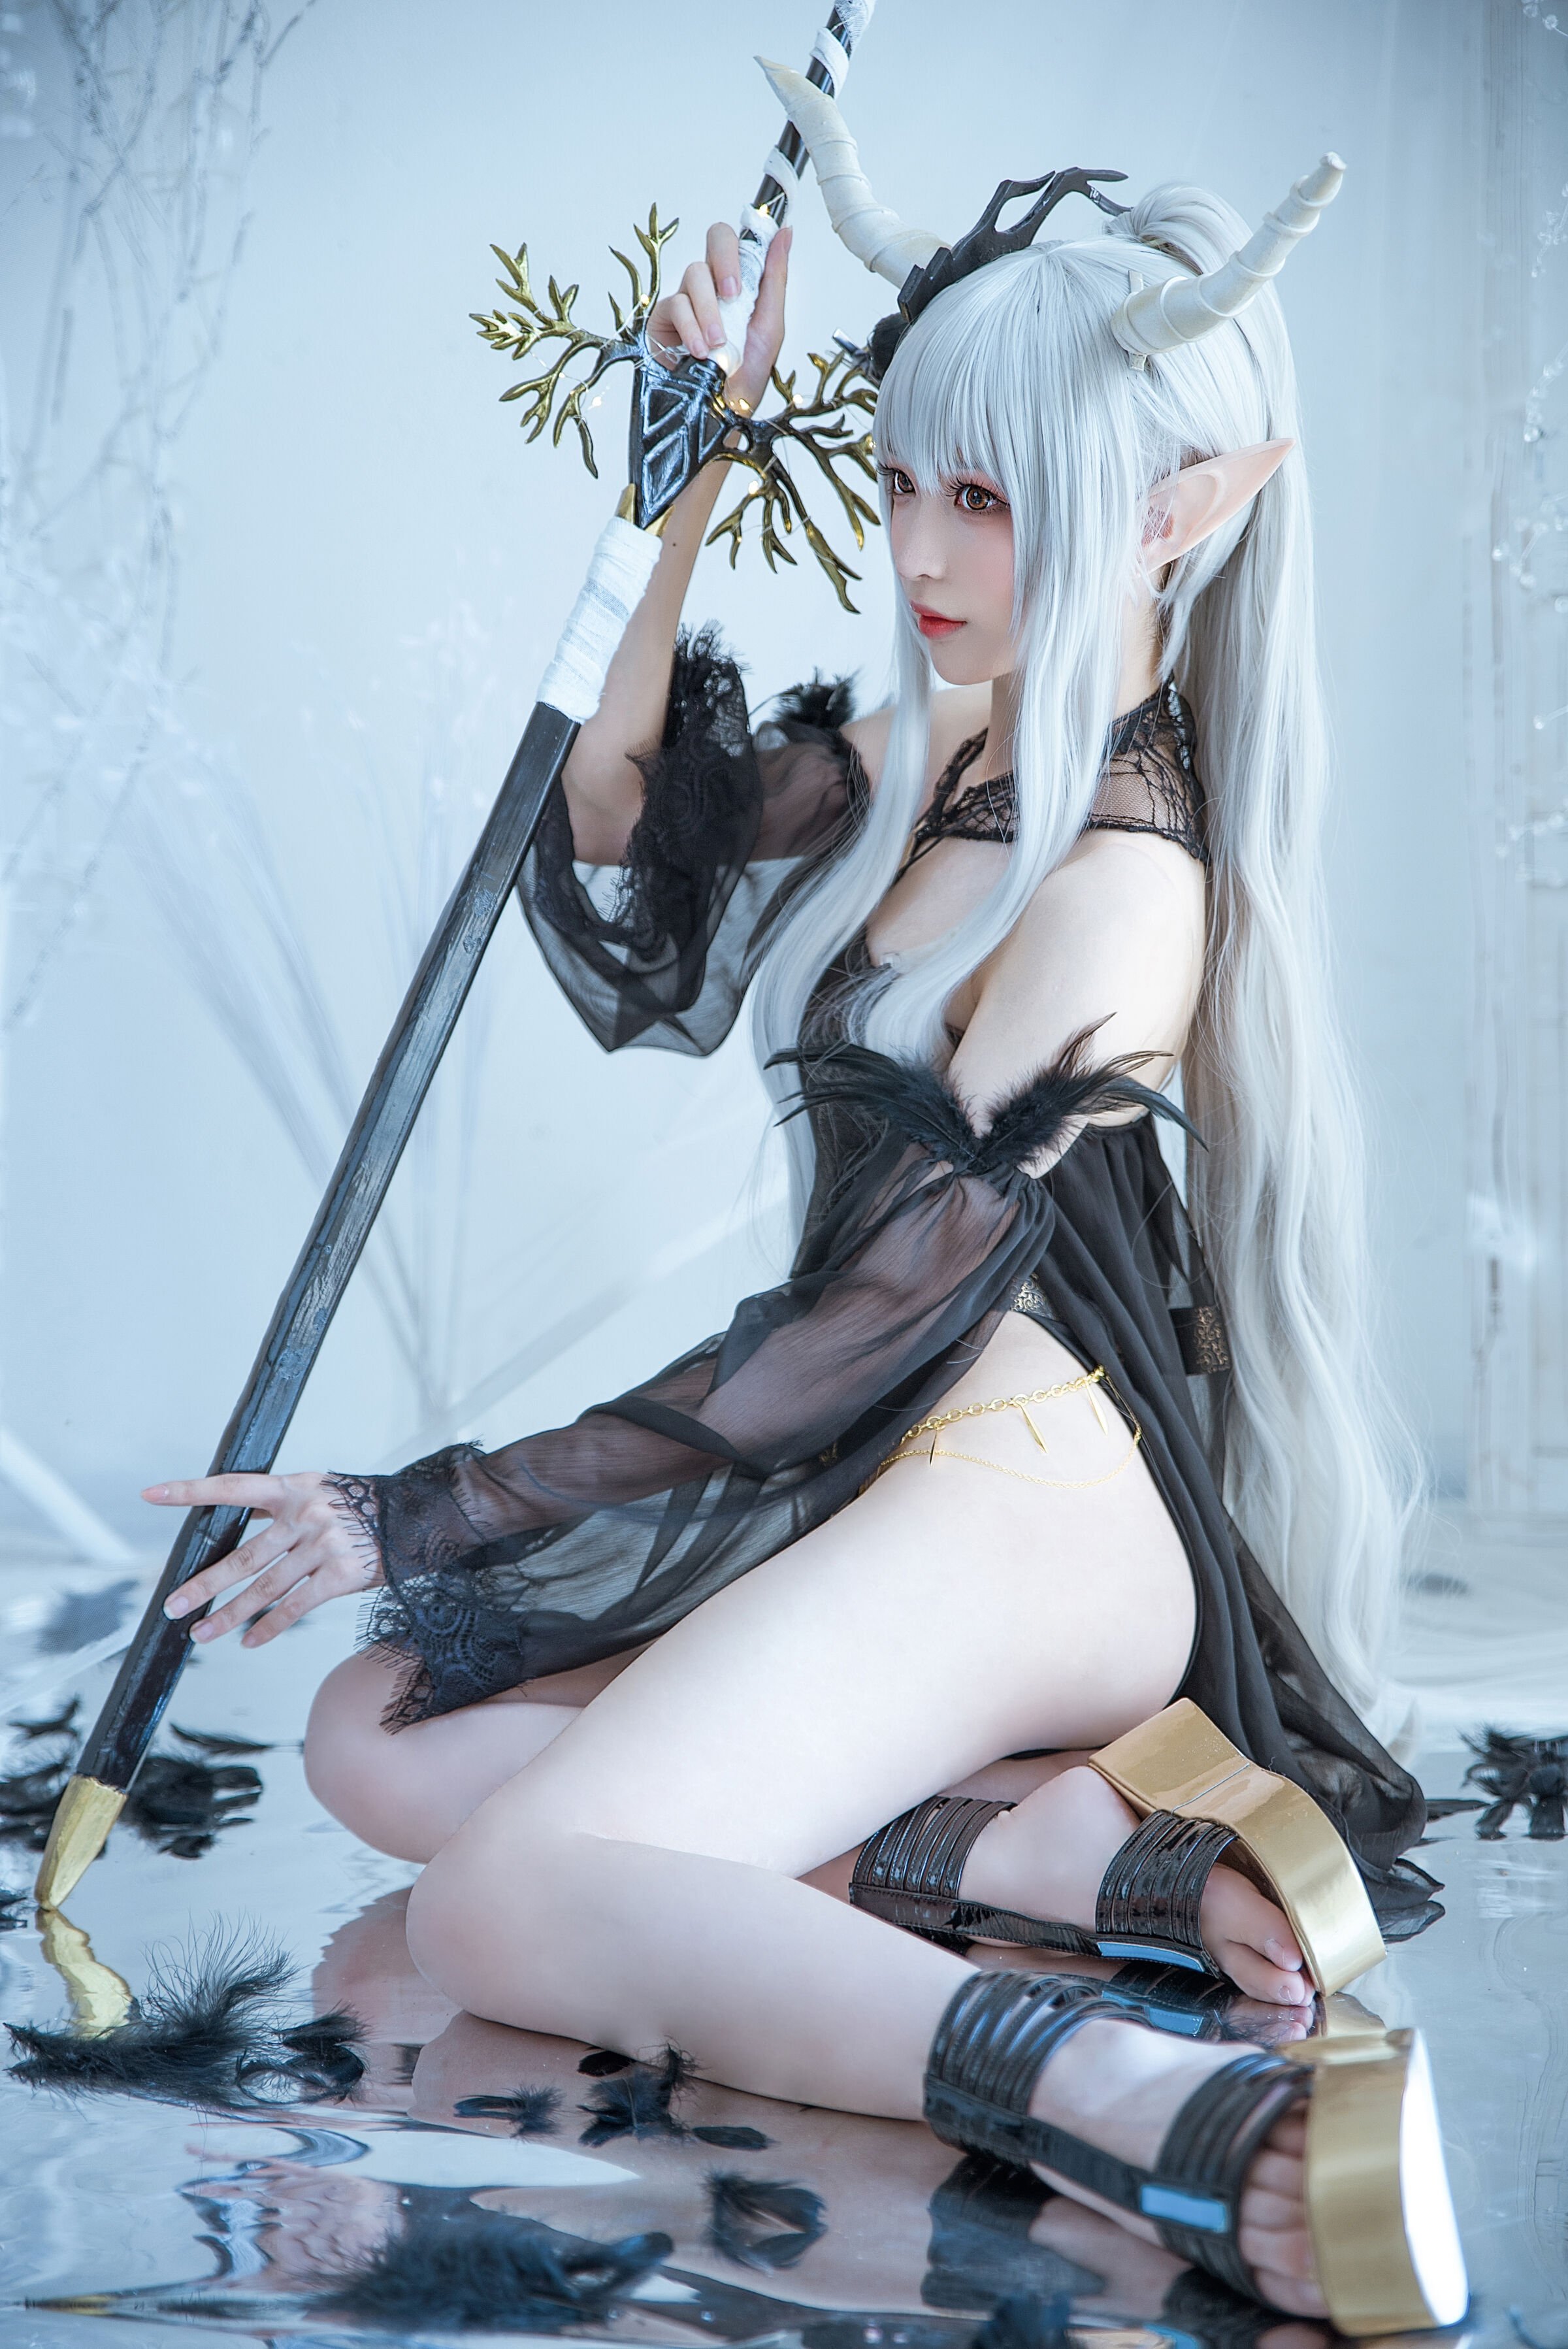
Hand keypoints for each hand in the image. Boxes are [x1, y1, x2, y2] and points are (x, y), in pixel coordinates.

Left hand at [145, 1469, 382, 1647]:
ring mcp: (323, 1546)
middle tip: (172, 1605)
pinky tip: (248, 1641)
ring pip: (264, 1587)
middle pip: (243, 1556)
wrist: (419, 1516)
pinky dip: (269, 1626)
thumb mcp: (321, 1490)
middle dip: (204, 1584)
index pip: (232, 1487)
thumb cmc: (364, 1506)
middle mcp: (305, 1515)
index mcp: (294, 1487)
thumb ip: (282, 1506)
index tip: (152, 1494)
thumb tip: (240, 1527)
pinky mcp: (341, 1575)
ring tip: (200, 1633)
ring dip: (228, 1615)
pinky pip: (296, 1606)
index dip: (191, 1491)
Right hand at [645, 219, 790, 414]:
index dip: (744, 242)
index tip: (751, 264)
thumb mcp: (770, 325)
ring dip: (710, 310)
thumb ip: (775, 278)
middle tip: (734, 296)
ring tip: (718, 344)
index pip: (738, 239)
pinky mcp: (664, 318)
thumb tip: (785, 233)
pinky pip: (676, 305)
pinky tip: (701, 351)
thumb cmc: (747, 373)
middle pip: (715, 237)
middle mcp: (713, 283)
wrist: (723, 411)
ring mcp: (687, 297)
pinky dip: (691, 328)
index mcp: (738, 281)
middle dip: (726, 262)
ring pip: (695, 274)